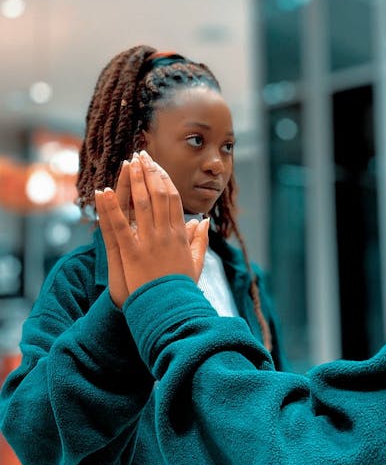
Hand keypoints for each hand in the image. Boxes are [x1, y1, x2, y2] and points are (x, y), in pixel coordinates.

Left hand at [95, 152, 208, 297]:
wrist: (171, 308)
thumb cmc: (182, 288)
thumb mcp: (196, 262)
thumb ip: (200, 239)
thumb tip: (203, 220)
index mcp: (180, 235)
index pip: (173, 200)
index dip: (164, 180)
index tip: (157, 166)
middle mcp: (166, 234)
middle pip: (159, 195)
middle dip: (150, 173)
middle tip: (142, 155)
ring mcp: (150, 242)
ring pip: (143, 204)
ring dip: (135, 181)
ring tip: (129, 163)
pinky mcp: (132, 252)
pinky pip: (120, 226)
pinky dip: (111, 208)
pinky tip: (103, 192)